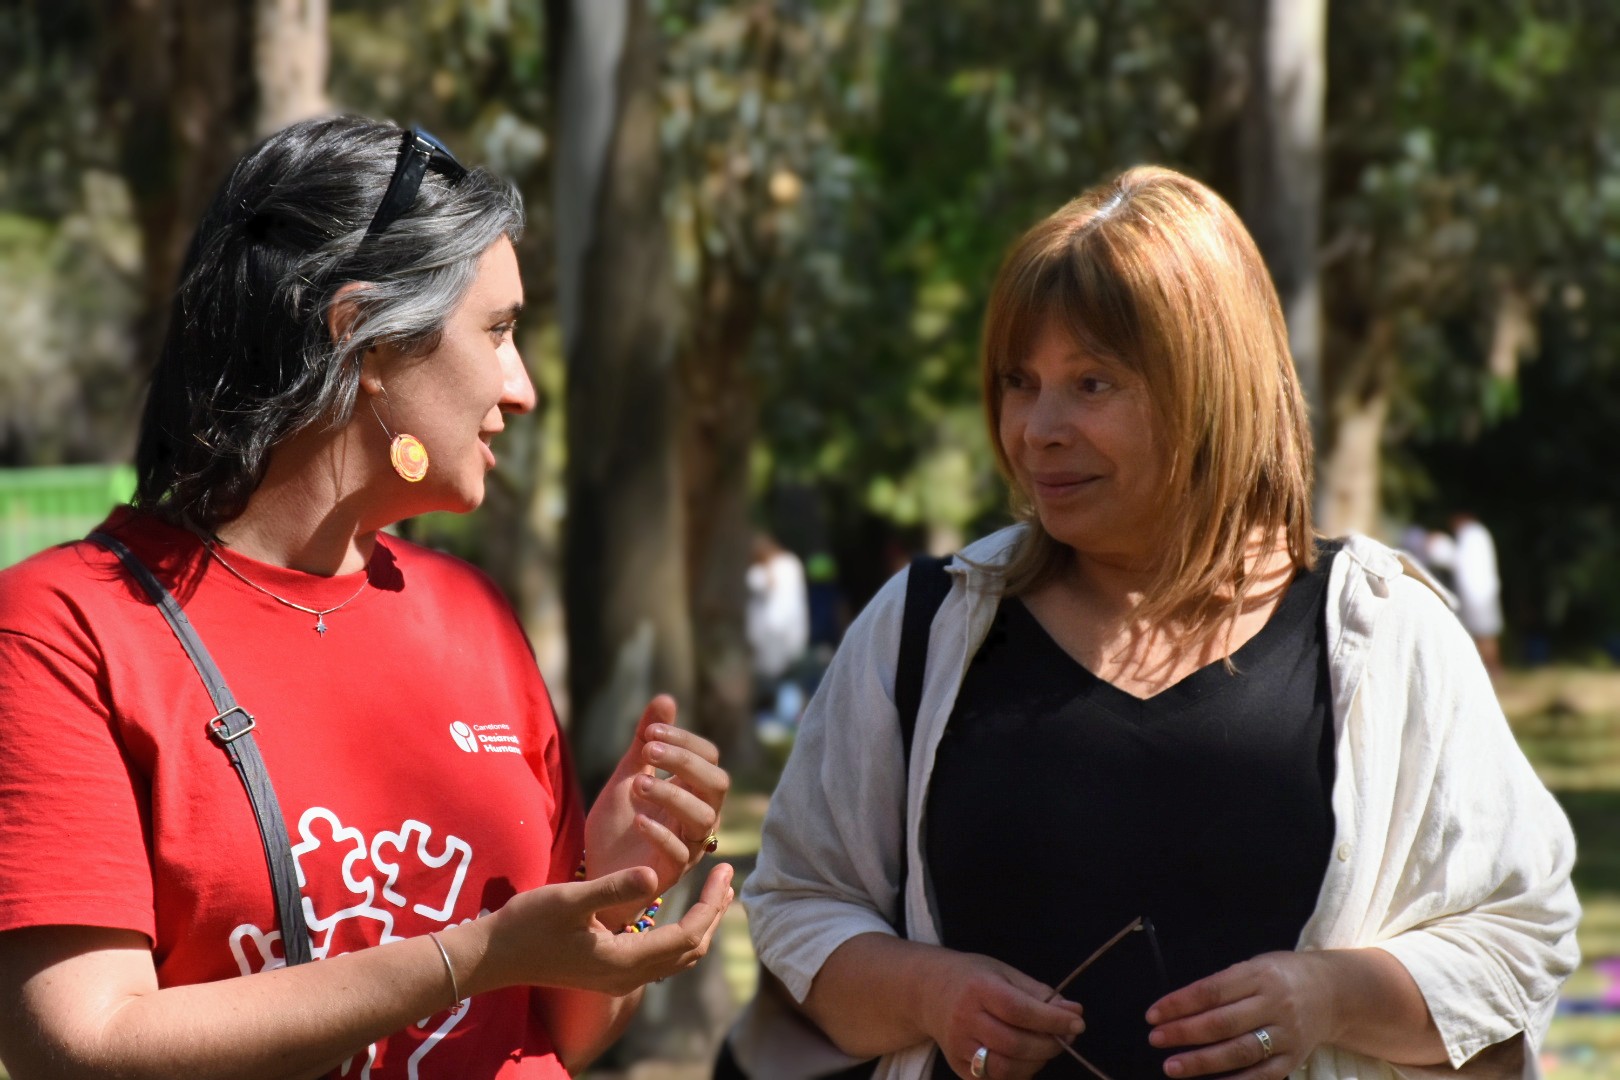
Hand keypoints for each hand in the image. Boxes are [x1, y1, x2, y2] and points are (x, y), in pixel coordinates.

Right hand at [481, 863, 733, 997]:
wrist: (494, 956)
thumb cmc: (528, 923)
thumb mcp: (570, 898)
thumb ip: (614, 888)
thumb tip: (655, 877)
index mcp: (625, 961)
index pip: (689, 935)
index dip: (711, 903)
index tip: (725, 869)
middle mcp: (628, 977)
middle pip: (691, 950)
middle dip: (714, 912)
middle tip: (729, 874)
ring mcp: (619, 979)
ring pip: (678, 958)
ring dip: (701, 924)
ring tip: (715, 892)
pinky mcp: (609, 973)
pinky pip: (661, 958)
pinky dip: (681, 934)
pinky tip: (679, 911)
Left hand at [585, 696, 728, 912]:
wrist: (597, 871)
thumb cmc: (619, 825)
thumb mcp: (629, 774)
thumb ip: (647, 741)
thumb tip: (666, 698)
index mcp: (693, 791)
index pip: (709, 758)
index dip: (684, 741)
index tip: (650, 732)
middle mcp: (699, 817)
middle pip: (717, 785)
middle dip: (685, 763)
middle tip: (649, 750)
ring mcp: (688, 846)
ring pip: (704, 818)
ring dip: (674, 795)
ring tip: (639, 783)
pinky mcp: (672, 873)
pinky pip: (680, 854)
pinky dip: (661, 834)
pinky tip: (638, 819)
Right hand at [920, 952, 1085, 1079]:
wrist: (928, 991)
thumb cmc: (973, 978)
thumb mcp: (1005, 973)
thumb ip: (1039, 993)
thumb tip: (1075, 1011)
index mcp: (978, 988)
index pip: (1019, 1010)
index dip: (1052, 1020)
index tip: (1077, 1022)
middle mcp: (965, 1019)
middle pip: (1014, 1044)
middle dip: (1049, 1045)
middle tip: (1065, 1037)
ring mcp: (959, 1047)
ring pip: (1005, 1069)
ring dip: (1036, 1063)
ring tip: (1044, 1048)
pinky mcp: (958, 1067)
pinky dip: (1018, 1075)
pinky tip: (1025, 1061)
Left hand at [1146, 951, 1334, 1077]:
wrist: (1333, 993)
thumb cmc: (1280, 977)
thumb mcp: (1253, 967)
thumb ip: (1222, 986)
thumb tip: (1178, 1008)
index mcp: (1259, 975)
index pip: (1212, 990)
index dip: (1180, 1003)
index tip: (1153, 1015)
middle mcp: (1274, 1005)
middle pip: (1224, 1023)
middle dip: (1185, 1033)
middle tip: (1156, 1040)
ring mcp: (1286, 1035)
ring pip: (1240, 1052)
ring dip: (1202, 1062)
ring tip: (1172, 1067)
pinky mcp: (1294, 1060)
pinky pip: (1262, 1076)